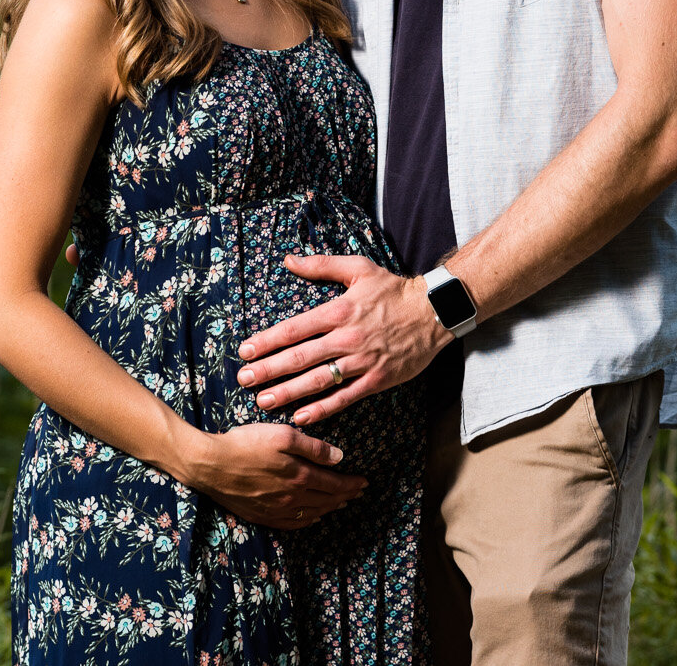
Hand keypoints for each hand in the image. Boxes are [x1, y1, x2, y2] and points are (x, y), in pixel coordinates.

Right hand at [175, 423, 365, 529]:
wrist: (210, 465)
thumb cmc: (246, 444)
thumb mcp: (282, 435)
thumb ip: (313, 447)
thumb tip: (339, 458)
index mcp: (300, 476)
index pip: (335, 483)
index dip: (352, 484)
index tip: (364, 482)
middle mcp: (292, 498)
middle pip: (326, 500)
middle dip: (345, 496)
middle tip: (358, 493)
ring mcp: (276, 510)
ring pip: (312, 513)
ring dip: (329, 508)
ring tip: (340, 504)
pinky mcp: (261, 516)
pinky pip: (292, 524)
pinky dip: (308, 520)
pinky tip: (312, 517)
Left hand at [235, 256, 449, 424]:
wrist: (433, 312)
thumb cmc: (393, 290)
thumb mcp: (358, 268)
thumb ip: (321, 266)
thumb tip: (289, 260)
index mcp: (338, 311)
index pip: (294, 329)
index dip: (267, 341)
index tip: (245, 351)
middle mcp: (346, 338)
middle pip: (299, 357)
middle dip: (268, 370)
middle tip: (244, 380)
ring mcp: (361, 361)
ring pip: (318, 380)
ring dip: (288, 392)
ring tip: (263, 400)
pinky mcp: (376, 380)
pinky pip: (345, 397)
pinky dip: (322, 409)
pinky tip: (301, 416)